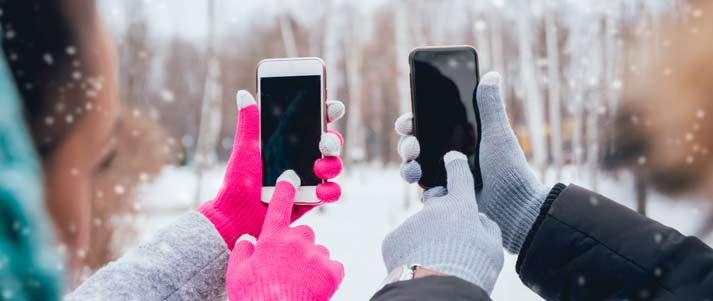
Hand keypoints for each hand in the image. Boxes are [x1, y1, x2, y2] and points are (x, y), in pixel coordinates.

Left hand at [199, 90, 344, 247]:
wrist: (236, 215)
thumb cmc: (239, 181)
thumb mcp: (246, 149)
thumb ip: (250, 123)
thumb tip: (243, 94)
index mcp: (289, 143)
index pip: (314, 123)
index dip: (327, 112)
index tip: (333, 108)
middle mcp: (302, 158)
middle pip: (330, 143)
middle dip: (333, 141)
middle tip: (324, 142)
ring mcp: (309, 179)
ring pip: (334, 166)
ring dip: (333, 165)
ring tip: (319, 168)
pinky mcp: (311, 200)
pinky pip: (330, 193)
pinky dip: (330, 191)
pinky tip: (320, 191)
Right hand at [225, 170, 343, 300]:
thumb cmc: (254, 296)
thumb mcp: (237, 274)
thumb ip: (242, 252)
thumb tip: (247, 240)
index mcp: (272, 238)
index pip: (279, 207)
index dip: (285, 191)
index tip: (290, 178)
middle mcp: (296, 241)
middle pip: (303, 233)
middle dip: (297, 246)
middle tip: (288, 267)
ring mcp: (316, 255)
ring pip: (317, 252)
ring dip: (311, 262)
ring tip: (299, 282)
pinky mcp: (332, 271)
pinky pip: (332, 267)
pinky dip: (326, 275)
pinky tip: (314, 287)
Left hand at [382, 151, 503, 293]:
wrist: (436, 291)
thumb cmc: (472, 270)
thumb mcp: (493, 249)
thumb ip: (487, 228)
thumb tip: (478, 219)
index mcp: (461, 207)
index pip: (459, 177)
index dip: (457, 166)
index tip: (452, 158)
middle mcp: (433, 208)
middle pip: (436, 202)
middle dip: (441, 215)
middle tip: (448, 239)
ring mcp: (410, 222)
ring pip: (419, 228)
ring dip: (425, 241)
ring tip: (434, 263)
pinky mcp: (392, 238)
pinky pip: (403, 242)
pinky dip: (409, 253)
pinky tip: (418, 267)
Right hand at [395, 72, 548, 253]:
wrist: (517, 209)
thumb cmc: (510, 170)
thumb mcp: (498, 134)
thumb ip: (490, 106)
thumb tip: (492, 74)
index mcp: (458, 139)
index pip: (426, 125)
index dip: (411, 122)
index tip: (407, 121)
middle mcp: (447, 157)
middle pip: (414, 146)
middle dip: (406, 144)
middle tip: (414, 146)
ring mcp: (444, 179)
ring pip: (413, 169)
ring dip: (407, 167)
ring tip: (414, 169)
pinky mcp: (444, 201)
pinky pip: (424, 194)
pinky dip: (424, 191)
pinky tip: (433, 190)